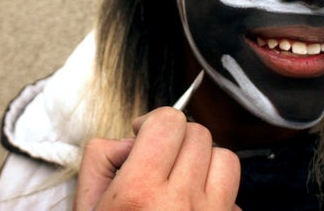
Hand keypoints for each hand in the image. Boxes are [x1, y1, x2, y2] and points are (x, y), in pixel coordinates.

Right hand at [74, 107, 240, 210]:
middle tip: (159, 159)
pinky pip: (236, 198)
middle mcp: (180, 207)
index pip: (169, 122)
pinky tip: (193, 210)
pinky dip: (217, 197)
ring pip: (226, 159)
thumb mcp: (87, 206)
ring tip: (183, 179)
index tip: (144, 137)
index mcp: (139, 195)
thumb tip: (131, 140)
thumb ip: (101, 158)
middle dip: (176, 140)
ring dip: (204, 163)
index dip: (154, 123)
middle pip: (198, 134)